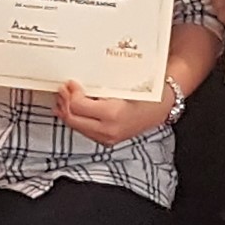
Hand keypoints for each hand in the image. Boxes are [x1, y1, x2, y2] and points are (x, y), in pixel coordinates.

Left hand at [54, 84, 171, 146]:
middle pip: (73, 118)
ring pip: (76, 126)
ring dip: (67, 111)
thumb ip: (99, 86)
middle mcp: (108, 129)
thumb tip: (77, 83)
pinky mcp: (106, 141)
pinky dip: (76, 119)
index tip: (71, 83)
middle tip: (62, 89)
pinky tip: (72, 109)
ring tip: (64, 98)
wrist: (161, 108)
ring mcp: (107, 138)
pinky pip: (84, 131)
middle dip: (64, 102)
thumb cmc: (146, 93)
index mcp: (112, 114)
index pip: (78, 106)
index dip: (71, 93)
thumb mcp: (123, 85)